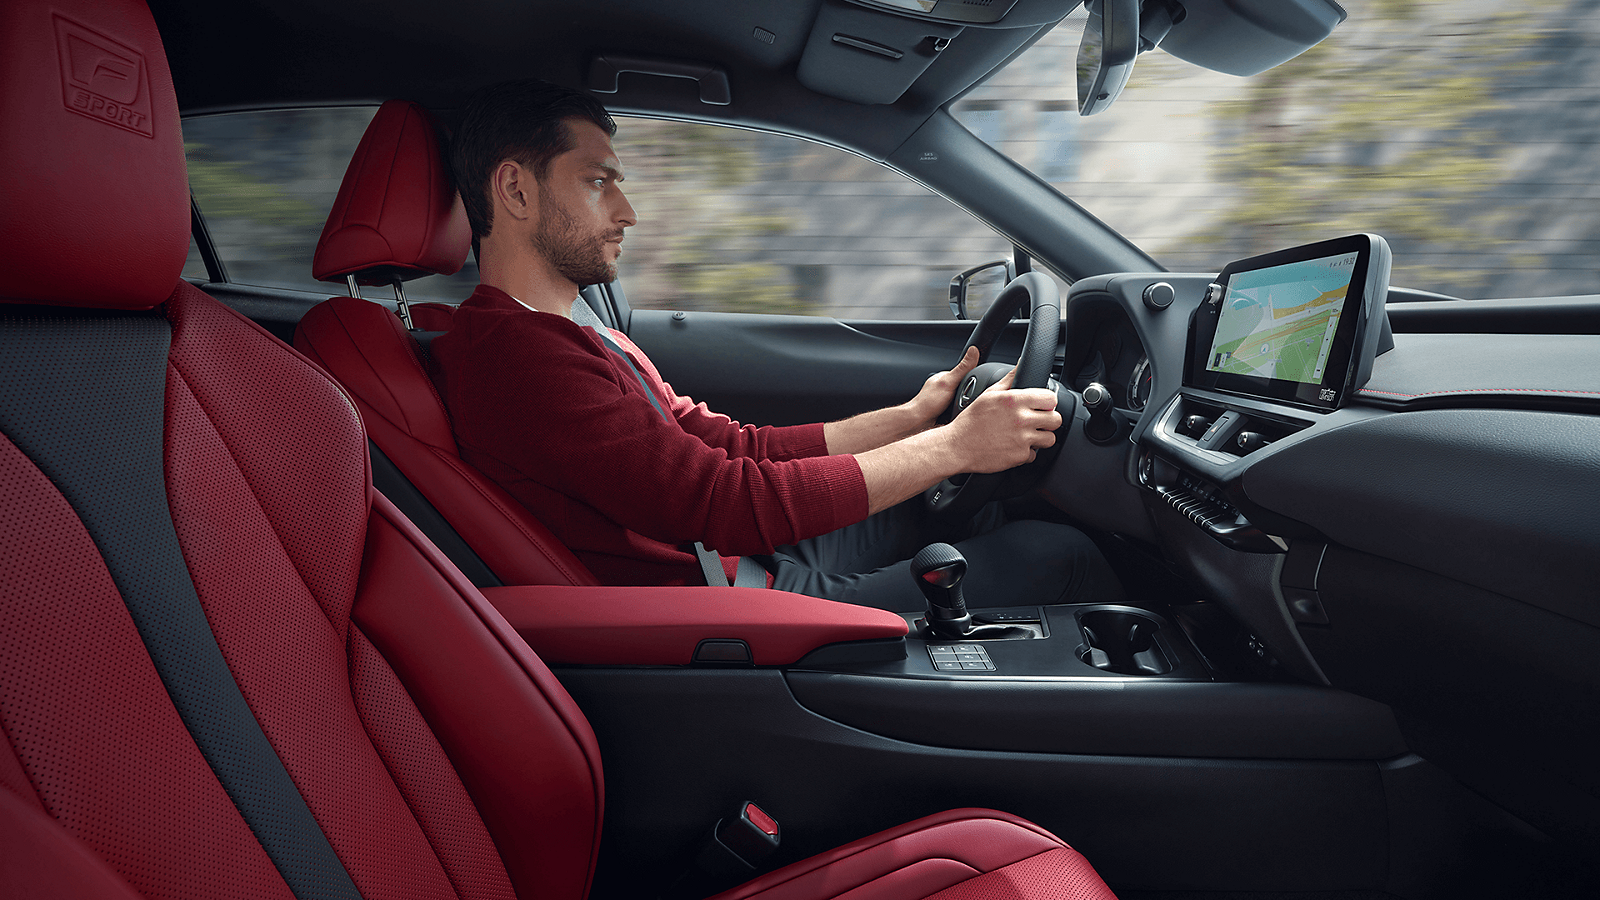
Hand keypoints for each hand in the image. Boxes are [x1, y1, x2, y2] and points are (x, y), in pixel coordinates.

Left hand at [906, 346, 980, 429]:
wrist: (918, 421)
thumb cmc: (928, 402)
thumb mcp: (949, 382)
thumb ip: (962, 368)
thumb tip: (973, 350)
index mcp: (945, 376)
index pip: (965, 372)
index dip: (973, 378)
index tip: (978, 384)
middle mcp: (944, 386)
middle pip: (964, 386)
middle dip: (968, 393)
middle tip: (966, 400)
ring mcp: (943, 397)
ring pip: (961, 398)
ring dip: (964, 403)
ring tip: (962, 408)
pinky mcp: (944, 408)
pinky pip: (957, 408)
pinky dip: (959, 411)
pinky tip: (958, 413)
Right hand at [942, 368, 1060, 472]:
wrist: (957, 446)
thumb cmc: (971, 420)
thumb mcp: (989, 394)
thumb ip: (1010, 378)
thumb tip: (1021, 364)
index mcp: (1015, 401)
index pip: (1051, 398)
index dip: (1048, 402)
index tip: (1042, 405)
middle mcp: (1021, 419)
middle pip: (1056, 419)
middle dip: (1048, 420)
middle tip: (1038, 421)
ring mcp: (1022, 439)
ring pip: (1050, 439)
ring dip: (1041, 437)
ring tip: (1028, 435)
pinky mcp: (1019, 456)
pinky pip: (1034, 455)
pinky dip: (1026, 453)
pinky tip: (1015, 446)